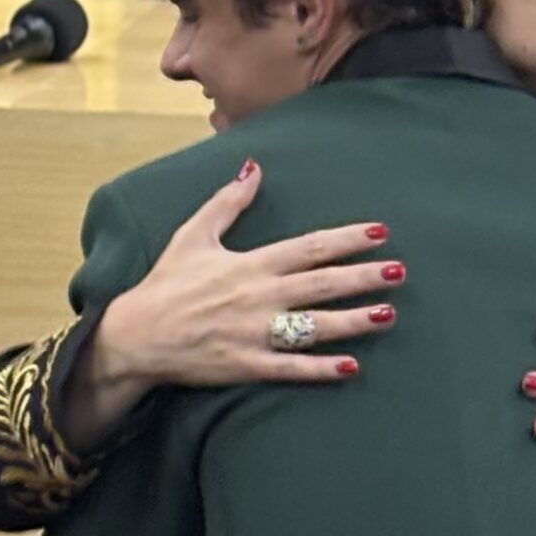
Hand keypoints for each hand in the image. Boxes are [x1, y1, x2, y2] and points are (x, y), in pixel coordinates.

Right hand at [64, 160, 400, 453]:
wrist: (136, 335)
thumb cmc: (166, 284)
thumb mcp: (193, 234)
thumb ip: (227, 201)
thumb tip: (253, 166)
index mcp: (250, 264)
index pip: (308, 248)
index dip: (346, 239)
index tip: (379, 233)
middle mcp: (258, 296)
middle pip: (320, 284)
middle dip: (362, 278)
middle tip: (399, 273)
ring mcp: (254, 333)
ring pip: (313, 326)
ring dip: (353, 321)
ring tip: (388, 315)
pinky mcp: (246, 364)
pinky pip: (290, 368)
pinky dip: (320, 369)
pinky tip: (351, 367)